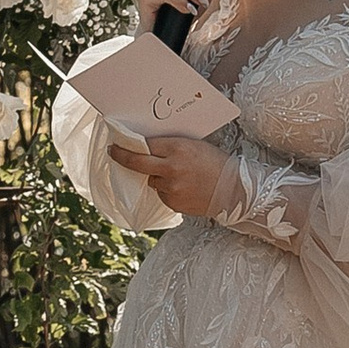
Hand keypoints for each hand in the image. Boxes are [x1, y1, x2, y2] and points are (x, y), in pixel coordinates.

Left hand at [107, 126, 236, 218]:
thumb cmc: (216, 163)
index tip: (117, 144)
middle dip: (122, 157)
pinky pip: (162, 194)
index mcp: (178, 148)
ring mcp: (171, 187)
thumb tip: (146, 146)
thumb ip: (171, 146)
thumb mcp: (194, 146)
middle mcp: (171, 167)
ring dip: (158, 177)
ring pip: (152, 180)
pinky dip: (168, 190)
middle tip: (113, 153)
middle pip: (137, 163)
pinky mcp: (173, 203)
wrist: (234, 190)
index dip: (129, 145)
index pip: (145, 145)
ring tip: (180, 176)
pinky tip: (184, 188)